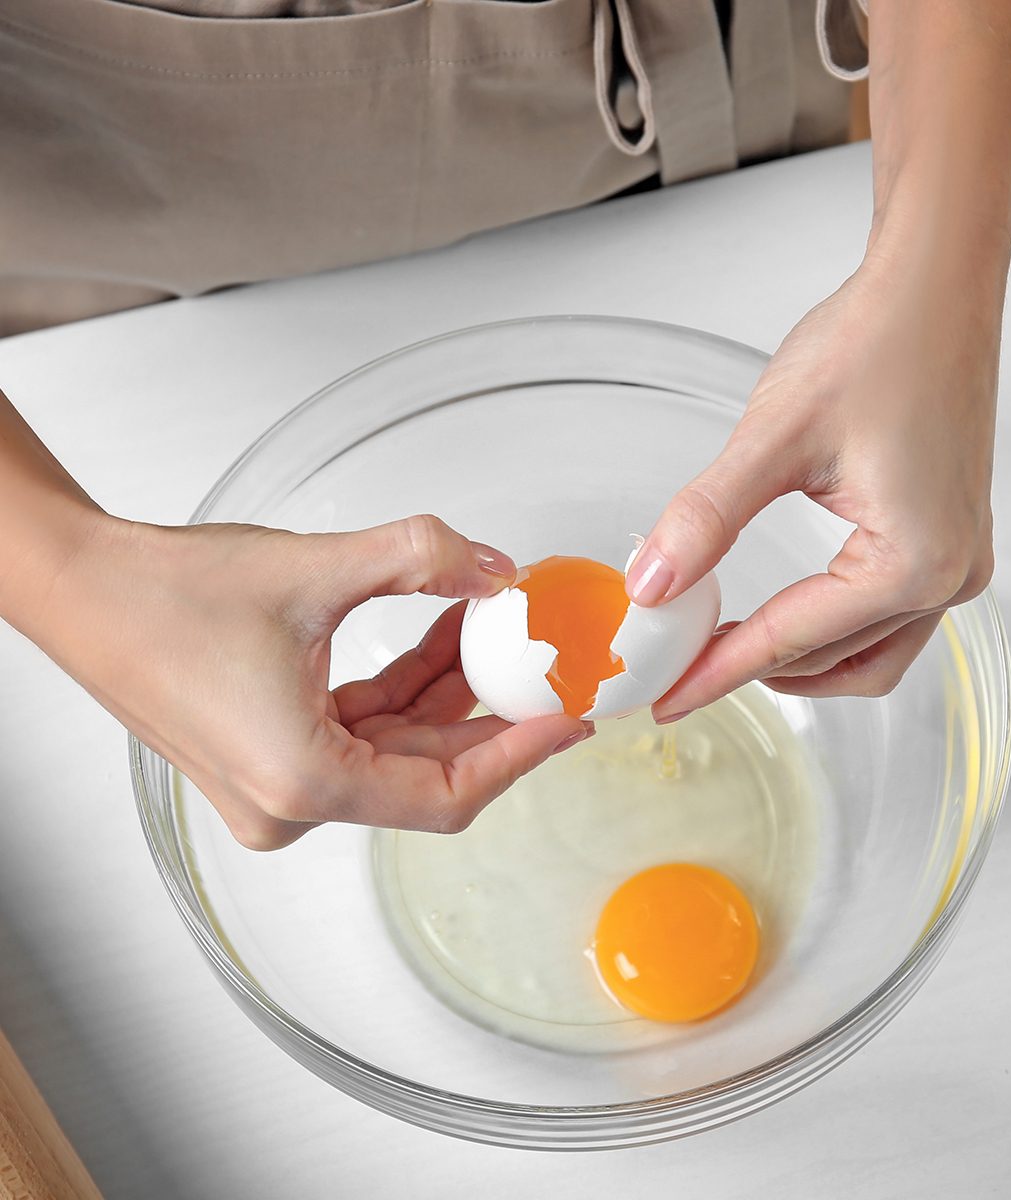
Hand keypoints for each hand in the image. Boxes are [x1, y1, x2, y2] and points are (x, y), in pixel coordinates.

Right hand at [40, 514, 587, 848]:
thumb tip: (495, 567)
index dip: (517, 756)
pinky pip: (359, 731)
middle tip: (541, 666)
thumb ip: (422, 557)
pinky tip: (438, 632)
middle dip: (487, 711)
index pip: (446, 795)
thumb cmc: (163, 595)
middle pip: (425, 773)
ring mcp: (277, 787)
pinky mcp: (269, 758)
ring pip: (395, 748)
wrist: (78, 587)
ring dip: (444, 690)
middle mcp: (290, 804)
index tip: (564, 721)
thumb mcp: (316, 567)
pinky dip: (402, 689)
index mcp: (304, 783)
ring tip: (486, 621)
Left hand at [627, 254, 998, 717]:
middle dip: (754, 669)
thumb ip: (706, 519)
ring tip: (727, 651)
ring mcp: (958, 559)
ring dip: (799, 660)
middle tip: (681, 673)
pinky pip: (889, 617)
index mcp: (915, 563)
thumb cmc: (876, 342)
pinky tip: (787, 612)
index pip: (793, 641)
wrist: (934, 282)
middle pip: (835, 660)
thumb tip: (652, 585)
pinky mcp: (950, 537)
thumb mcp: (773, 439)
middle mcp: (950, 576)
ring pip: (870, 653)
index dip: (718, 672)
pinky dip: (831, 627)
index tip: (665, 700)